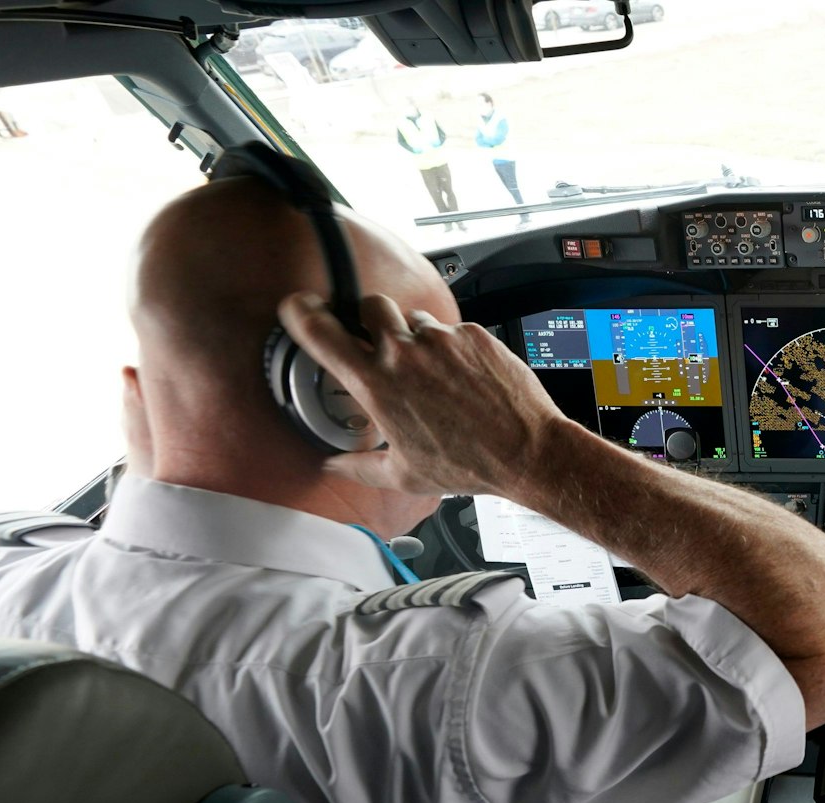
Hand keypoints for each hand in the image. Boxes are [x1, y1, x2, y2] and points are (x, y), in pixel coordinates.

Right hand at [278, 292, 579, 495]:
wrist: (527, 451)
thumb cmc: (469, 464)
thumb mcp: (403, 475)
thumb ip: (359, 467)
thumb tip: (334, 466)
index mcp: (377, 384)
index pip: (321, 332)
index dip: (301, 313)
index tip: (297, 308)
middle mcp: (405, 353)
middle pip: (369, 304)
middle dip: (369, 319)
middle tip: (379, 342)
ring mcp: (442, 340)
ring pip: (415, 319)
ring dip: (415, 337)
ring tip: (432, 372)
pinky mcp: (474, 335)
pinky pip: (453, 330)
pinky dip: (452, 347)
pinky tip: (463, 377)